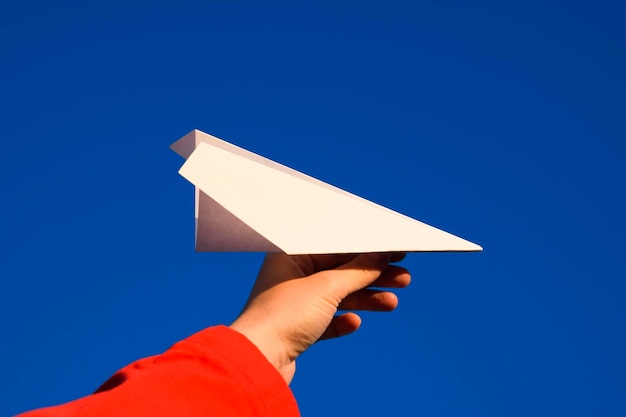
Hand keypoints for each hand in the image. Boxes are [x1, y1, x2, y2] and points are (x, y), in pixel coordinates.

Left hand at [229, 252, 410, 383]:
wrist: (258, 361)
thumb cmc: (284, 316)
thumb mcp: (327, 288)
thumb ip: (358, 271)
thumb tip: (382, 255)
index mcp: (290, 256)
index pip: (334, 245)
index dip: (365, 248)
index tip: (392, 249)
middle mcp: (290, 277)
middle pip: (340, 271)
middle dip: (372, 275)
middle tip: (403, 277)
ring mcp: (293, 304)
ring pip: (337, 297)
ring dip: (365, 299)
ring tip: (392, 302)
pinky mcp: (297, 329)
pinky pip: (327, 320)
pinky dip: (343, 320)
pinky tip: (353, 324)